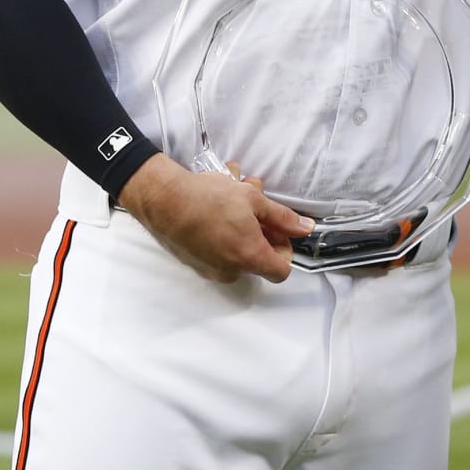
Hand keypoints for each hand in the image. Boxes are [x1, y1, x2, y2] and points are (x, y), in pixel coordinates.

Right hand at [117, 154, 313, 283]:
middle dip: (262, 230)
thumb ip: (283, 217)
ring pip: (237, 251)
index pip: (281, 272)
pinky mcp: (195, 263)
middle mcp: (230, 270)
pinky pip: (218, 251)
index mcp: (250, 257)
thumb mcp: (254, 199)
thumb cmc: (209, 198)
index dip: (284, 249)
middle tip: (256, 204)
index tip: (277, 230)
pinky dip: (223, 233)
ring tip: (235, 197)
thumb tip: (305, 228)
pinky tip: (217, 208)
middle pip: (259, 258)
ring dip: (242, 227)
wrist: (164, 201)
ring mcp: (210, 269)